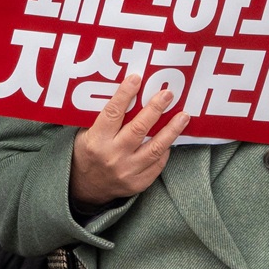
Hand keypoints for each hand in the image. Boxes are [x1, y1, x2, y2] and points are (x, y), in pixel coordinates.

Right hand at [68, 74, 189, 206]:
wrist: (84, 189)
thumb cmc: (87, 154)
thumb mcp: (86, 134)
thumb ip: (104, 119)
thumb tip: (128, 96)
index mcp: (96, 141)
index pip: (113, 113)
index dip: (125, 94)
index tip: (137, 79)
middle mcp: (112, 156)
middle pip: (139, 129)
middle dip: (156, 109)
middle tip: (168, 94)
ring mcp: (126, 172)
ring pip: (155, 148)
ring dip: (172, 130)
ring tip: (183, 116)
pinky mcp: (137, 184)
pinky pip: (157, 165)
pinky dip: (165, 151)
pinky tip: (171, 139)